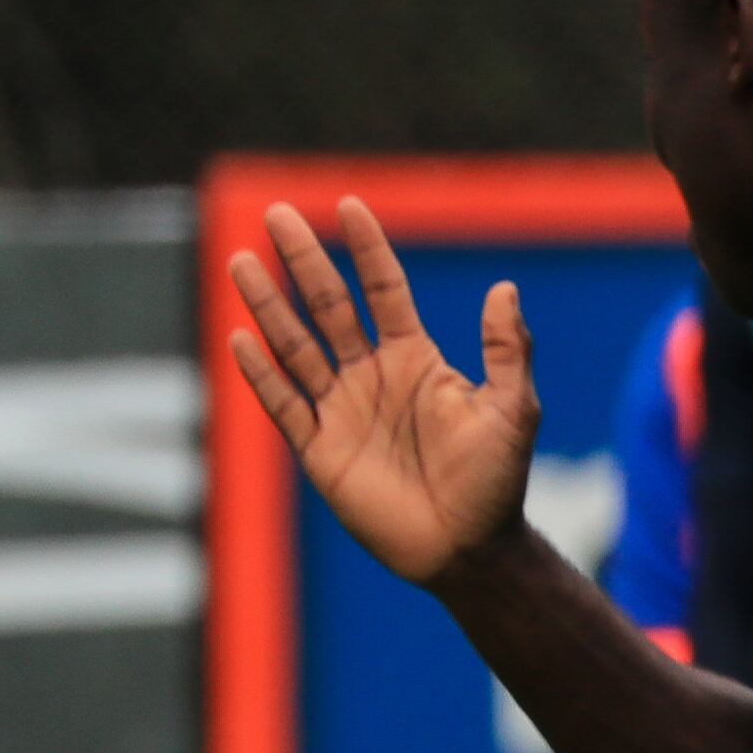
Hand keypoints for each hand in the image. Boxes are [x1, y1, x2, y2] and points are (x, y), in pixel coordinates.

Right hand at [222, 198, 537, 588]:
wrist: (466, 548)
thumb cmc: (495, 481)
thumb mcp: (512, 410)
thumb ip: (507, 351)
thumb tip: (505, 287)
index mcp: (417, 360)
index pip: (385, 290)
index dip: (368, 250)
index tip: (349, 205)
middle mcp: (373, 376)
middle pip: (329, 306)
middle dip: (304, 260)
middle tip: (278, 212)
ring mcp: (342, 409)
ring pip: (295, 345)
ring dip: (269, 305)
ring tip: (242, 260)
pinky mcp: (319, 448)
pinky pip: (283, 403)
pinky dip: (261, 374)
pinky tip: (240, 338)